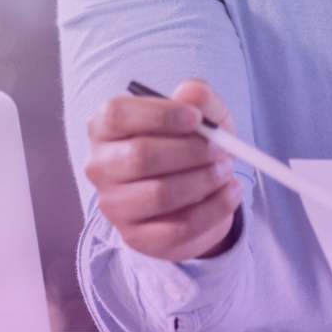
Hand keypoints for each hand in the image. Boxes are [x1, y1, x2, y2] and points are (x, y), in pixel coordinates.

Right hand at [83, 79, 243, 261]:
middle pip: (139, 156)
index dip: (160, 115)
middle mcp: (100, 166)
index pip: (117, 115)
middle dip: (190, 151)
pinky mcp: (136, 237)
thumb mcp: (202, 114)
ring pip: (160, 194)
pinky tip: (231, 192)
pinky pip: (179, 227)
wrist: (197, 192)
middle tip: (221, 148)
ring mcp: (114, 205)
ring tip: (226, 170)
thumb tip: (190, 93)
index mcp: (104, 127)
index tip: (197, 118)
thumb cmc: (189, 143)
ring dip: (204, 180)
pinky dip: (214, 208)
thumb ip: (199, 97)